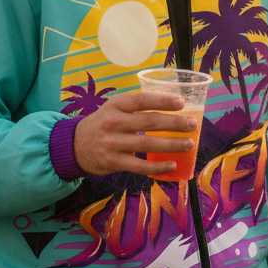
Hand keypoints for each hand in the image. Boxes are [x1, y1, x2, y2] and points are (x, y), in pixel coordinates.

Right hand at [72, 91, 197, 176]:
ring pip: (148, 144)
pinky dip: (158, 167)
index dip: (162, 100)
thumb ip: (136, 106)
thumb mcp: (113, 107)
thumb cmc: (102, 123)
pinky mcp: (114, 162)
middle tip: (193, 124)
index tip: (181, 103)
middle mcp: (113, 122)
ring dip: (172, 144)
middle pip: (149, 122)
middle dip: (174, 123)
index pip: (142, 100)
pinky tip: (172, 164)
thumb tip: (171, 105)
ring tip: (189, 144)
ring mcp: (113, 143)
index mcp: (115, 105)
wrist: (75, 145)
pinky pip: (140, 166)